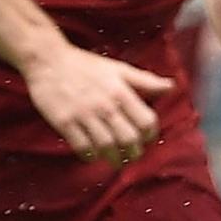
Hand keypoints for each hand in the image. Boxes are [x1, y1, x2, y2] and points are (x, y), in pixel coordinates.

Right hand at [25, 46, 173, 163]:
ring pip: (106, 147)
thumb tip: (172, 87)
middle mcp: (105, 105)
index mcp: (121, 91)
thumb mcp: (119, 69)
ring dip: (114, 158)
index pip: (146, 121)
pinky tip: (92, 155)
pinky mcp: (64, 122)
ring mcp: (83, 115)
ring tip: (115, 160)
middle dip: (134, 152)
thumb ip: (146, 81)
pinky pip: (82, 147)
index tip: (146, 138)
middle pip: (128, 139)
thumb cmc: (86, 65)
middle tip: (132, 155)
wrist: (48, 60)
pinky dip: (90, 156)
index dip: (150, 134)